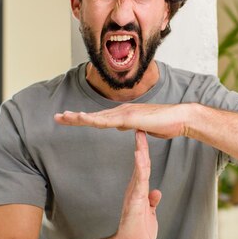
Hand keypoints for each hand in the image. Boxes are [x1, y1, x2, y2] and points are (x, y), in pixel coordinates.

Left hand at [54, 103, 190, 139]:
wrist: (180, 119)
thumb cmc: (165, 123)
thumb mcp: (143, 127)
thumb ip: (130, 125)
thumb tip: (120, 126)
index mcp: (123, 114)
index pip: (99, 118)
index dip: (83, 119)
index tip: (68, 119)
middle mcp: (121, 111)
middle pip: (93, 116)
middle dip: (74, 117)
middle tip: (57, 117)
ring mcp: (125, 113)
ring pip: (97, 117)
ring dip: (79, 117)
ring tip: (64, 117)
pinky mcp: (130, 118)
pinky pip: (108, 121)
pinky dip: (94, 120)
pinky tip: (83, 119)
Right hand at [113, 131, 161, 238]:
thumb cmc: (139, 231)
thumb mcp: (150, 213)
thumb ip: (152, 201)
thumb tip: (157, 192)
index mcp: (139, 190)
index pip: (143, 167)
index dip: (144, 152)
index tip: (144, 137)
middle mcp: (135, 188)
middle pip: (140, 163)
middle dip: (141, 145)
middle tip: (140, 127)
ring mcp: (134, 192)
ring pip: (139, 168)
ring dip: (141, 151)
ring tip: (140, 136)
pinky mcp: (135, 199)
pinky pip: (139, 180)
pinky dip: (140, 166)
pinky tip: (139, 154)